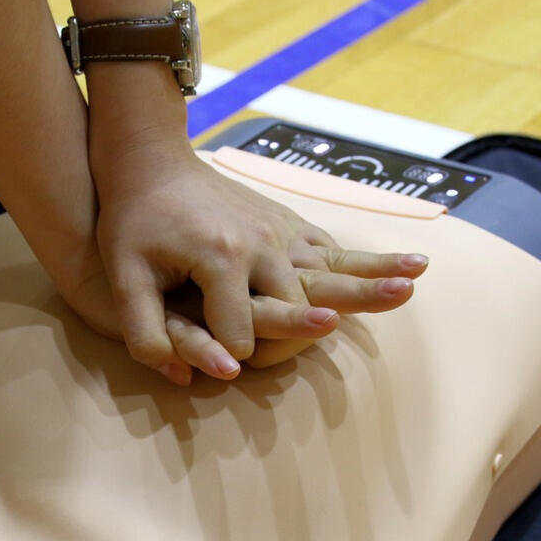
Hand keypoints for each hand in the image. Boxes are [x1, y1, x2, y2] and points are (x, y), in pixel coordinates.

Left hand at [90, 138, 427, 383]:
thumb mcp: (124, 279)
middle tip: (365, 318)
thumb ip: (146, 331)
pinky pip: (330, 247)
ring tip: (416, 283)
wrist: (150, 163)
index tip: (221, 363)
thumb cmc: (133, 224)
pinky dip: (368, 258)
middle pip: (298, 303)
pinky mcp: (287, 222)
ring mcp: (280, 231)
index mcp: (222, 259)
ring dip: (373, 281)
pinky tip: (405, 264)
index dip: (229, 356)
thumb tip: (184, 377)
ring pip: (331, 268)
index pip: (240, 333)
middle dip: (311, 328)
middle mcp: (261, 244)